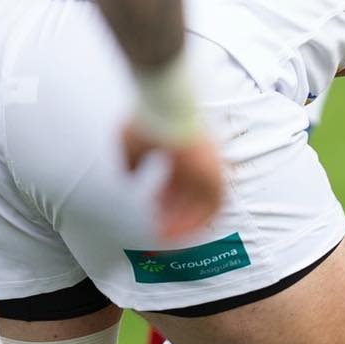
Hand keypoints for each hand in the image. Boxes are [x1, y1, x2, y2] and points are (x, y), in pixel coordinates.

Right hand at [123, 124, 222, 238]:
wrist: (165, 107)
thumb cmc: (148, 119)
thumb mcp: (133, 141)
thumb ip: (133, 160)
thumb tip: (129, 175)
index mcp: (185, 151)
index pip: (181, 180)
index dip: (167, 196)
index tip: (154, 209)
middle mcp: (202, 160)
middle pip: (192, 194)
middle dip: (175, 213)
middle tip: (159, 228)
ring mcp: (210, 167)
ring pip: (203, 203)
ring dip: (184, 222)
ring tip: (163, 236)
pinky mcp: (215, 175)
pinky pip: (211, 206)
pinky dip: (195, 221)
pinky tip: (174, 231)